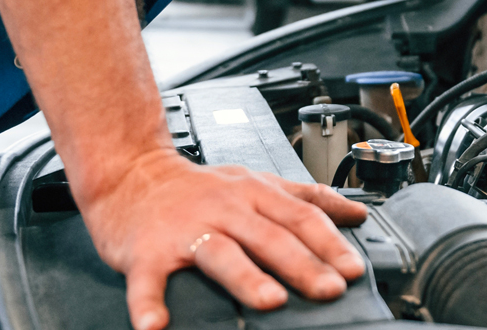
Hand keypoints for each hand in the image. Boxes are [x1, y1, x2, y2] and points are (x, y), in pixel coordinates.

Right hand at [78, 149, 368, 329]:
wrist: (130, 173)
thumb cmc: (197, 188)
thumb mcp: (256, 182)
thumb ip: (305, 197)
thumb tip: (356, 214)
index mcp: (253, 193)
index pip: (300, 216)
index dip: (330, 242)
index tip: (353, 268)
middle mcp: (224, 208)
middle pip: (270, 236)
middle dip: (303, 264)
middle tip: (329, 288)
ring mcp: (185, 229)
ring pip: (220, 253)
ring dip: (246, 278)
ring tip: (269, 301)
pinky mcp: (146, 252)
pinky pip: (148, 280)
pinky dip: (149, 303)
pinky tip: (155, 325)